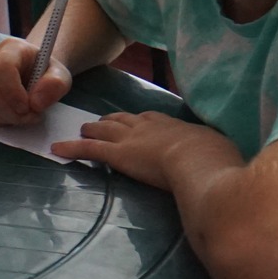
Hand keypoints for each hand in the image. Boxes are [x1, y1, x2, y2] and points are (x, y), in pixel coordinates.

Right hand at [0, 37, 71, 125]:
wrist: (32, 70)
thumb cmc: (44, 71)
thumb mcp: (60, 75)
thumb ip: (55, 84)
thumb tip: (36, 102)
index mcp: (10, 47)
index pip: (2, 68)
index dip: (13, 93)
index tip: (28, 107)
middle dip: (13, 112)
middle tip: (32, 116)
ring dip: (9, 117)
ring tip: (26, 114)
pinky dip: (1, 118)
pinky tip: (13, 112)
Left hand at [51, 110, 230, 189]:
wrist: (199, 160)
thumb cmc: (216, 158)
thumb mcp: (219, 149)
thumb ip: (212, 151)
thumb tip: (220, 158)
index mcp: (173, 124)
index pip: (151, 119)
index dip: (140, 121)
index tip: (137, 123)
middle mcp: (148, 126)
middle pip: (124, 119)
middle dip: (111, 121)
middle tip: (101, 123)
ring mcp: (131, 138)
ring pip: (104, 130)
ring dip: (92, 129)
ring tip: (82, 130)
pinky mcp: (117, 154)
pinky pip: (88, 149)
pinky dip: (71, 147)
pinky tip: (57, 149)